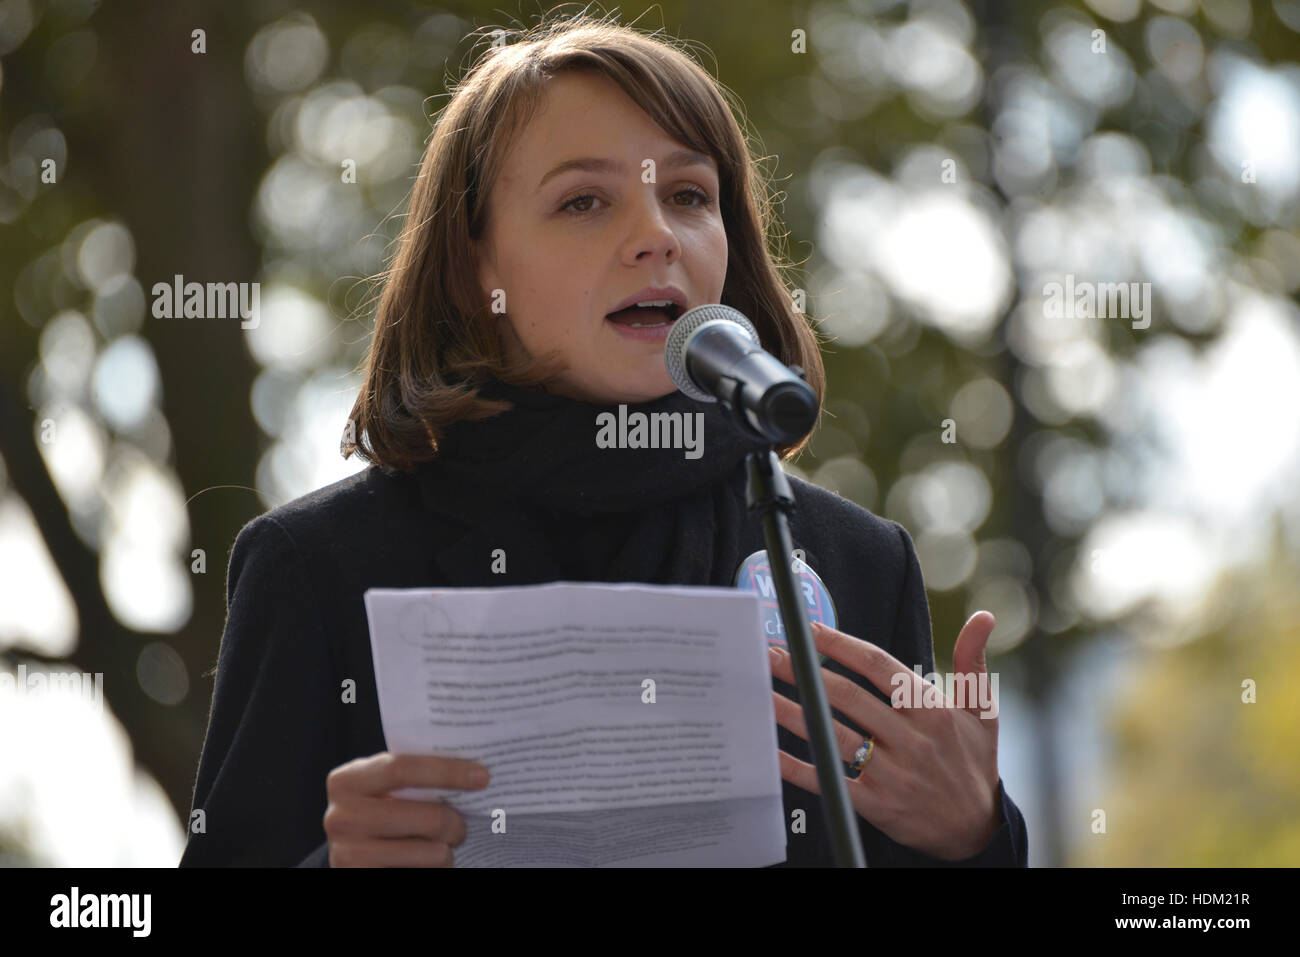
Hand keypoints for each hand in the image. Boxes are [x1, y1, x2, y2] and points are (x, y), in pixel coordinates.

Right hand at [323, 752, 488, 866]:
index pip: (403, 769)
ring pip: (433, 853)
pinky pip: (423, 873)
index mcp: (346, 781)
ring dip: (447, 851)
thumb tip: (471, 769)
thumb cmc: (376, 810)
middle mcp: (341, 818)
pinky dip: (435, 867)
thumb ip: (411, 776)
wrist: (350, 852)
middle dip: (456, 822)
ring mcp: (348, 854)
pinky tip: (425, 860)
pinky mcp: (362, 878)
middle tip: (462, 825)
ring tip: (440, 846)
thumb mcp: (382, 788)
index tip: (482, 776)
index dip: (447, 771)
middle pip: (428, 818)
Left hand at [768, 613, 1001, 859]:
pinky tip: (771, 750)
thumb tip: (983, 618)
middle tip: (771, 654)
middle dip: (805, 672)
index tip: (810, 631)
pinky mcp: (876, 805)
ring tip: (762, 692)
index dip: (841, 646)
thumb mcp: (982, 712)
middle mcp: (912, 739)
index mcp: (933, 710)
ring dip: (793, 711)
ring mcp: (892, 774)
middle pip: (848, 697)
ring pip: (833, 734)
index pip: (880, 667)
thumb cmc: (972, 763)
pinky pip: (828, 780)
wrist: (976, 831)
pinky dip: (797, 765)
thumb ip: (972, 662)